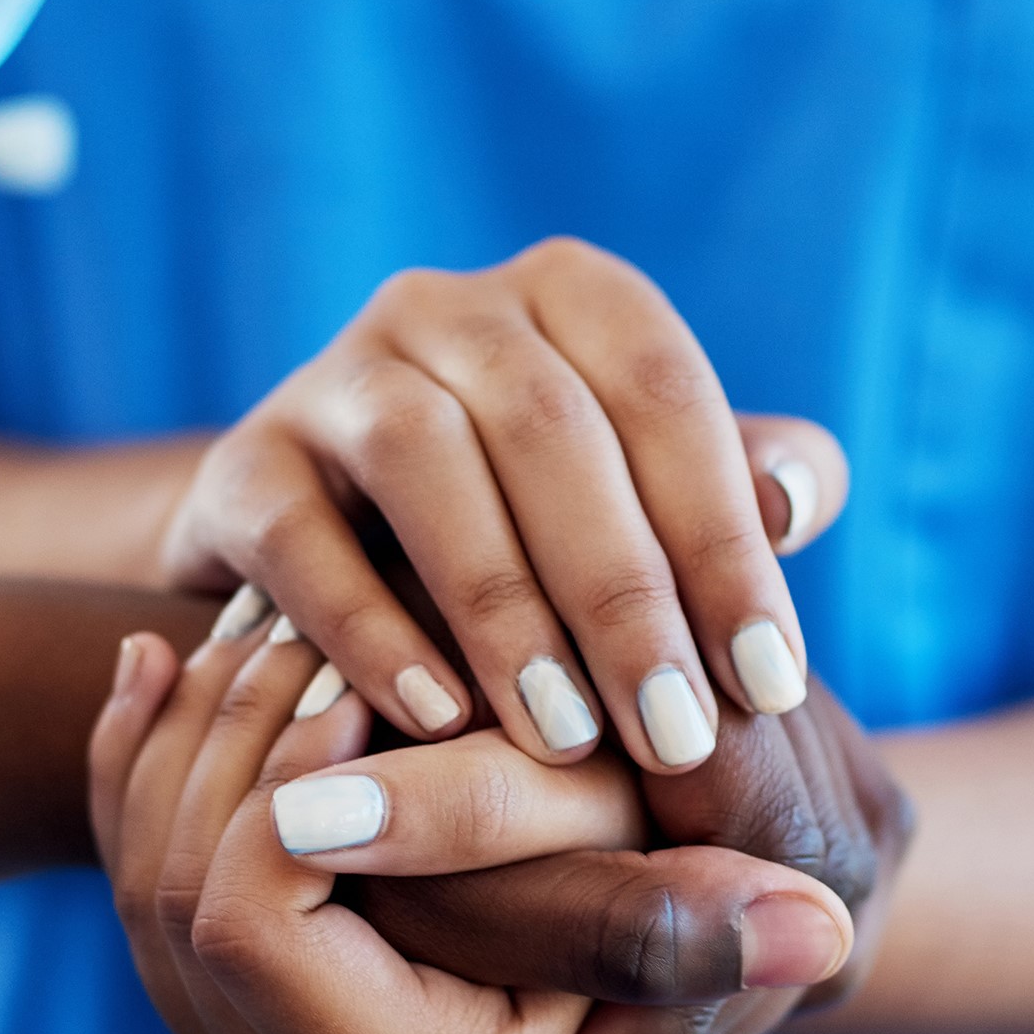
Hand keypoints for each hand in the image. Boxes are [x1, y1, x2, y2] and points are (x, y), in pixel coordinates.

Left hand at [89, 608, 859, 1033]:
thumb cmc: (643, 872)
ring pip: (142, 876)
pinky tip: (160, 656)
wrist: (581, 907)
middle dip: (221, 734)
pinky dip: (138, 759)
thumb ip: (691, 904)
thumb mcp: (647, 869)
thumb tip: (826, 930)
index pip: (250, 923)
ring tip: (244, 612)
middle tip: (276, 607)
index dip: (278, 781)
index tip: (338, 666)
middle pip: (175, 895)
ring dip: (186, 730)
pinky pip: (127, 876)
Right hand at [156, 238, 846, 772]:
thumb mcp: (650, 505)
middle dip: (624, 595)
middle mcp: (448, 307)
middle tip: (677, 737)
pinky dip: (372, 631)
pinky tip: (441, 724)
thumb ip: (739, 493)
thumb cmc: (538, 542)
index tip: (771, 684)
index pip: (664, 394)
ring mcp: (333, 373)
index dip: (723, 539)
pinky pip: (303, 537)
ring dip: (505, 608)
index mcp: (570, 296)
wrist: (330, 570)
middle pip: (551, 427)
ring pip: (425, 459)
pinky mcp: (242, 463)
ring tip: (564, 738)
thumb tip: (791, 501)